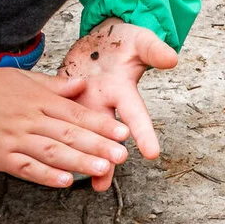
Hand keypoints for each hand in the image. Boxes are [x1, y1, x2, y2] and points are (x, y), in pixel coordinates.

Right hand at [0, 56, 129, 185]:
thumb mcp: (22, 77)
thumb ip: (54, 85)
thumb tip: (82, 84)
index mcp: (38, 99)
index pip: (76, 113)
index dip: (101, 124)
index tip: (122, 132)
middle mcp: (30, 119)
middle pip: (69, 134)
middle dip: (98, 145)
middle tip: (122, 154)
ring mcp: (15, 139)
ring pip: (53, 152)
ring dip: (80, 161)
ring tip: (102, 169)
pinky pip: (27, 167)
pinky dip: (46, 175)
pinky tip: (65, 181)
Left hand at [59, 18, 178, 190]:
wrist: (100, 39)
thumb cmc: (124, 41)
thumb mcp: (140, 41)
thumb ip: (153, 49)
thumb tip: (172, 58)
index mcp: (123, 89)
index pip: (135, 114)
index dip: (144, 133)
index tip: (152, 153)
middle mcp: (104, 102)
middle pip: (108, 135)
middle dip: (109, 156)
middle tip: (106, 178)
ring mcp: (84, 103)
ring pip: (84, 135)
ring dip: (86, 157)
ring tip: (91, 184)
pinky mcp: (65, 99)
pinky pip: (60, 121)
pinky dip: (57, 137)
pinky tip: (52, 157)